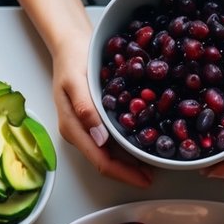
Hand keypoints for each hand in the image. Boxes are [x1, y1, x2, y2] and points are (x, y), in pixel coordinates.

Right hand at [50, 31, 152, 187]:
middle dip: (129, 172)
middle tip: (155, 174)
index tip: (145, 179)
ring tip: (152, 163)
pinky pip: (112, 141)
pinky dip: (128, 147)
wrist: (68, 44)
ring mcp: (86, 129)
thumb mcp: (76, 80)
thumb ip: (85, 109)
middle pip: (106, 163)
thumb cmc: (71, 59)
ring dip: (130, 162)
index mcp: (73, 129)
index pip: (101, 161)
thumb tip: (100, 138)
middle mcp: (80, 133)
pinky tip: (142, 143)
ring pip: (109, 155)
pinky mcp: (93, 122)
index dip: (124, 173)